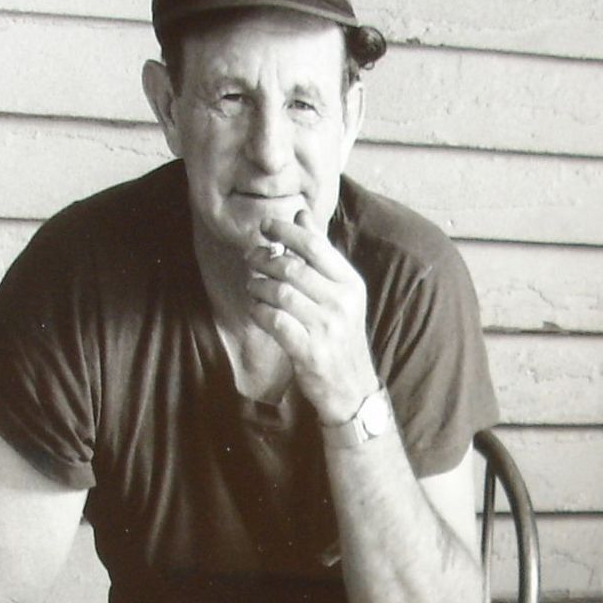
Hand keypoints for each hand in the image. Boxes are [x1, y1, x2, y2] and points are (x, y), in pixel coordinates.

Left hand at [246, 209, 380, 423]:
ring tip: (253, 287)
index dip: (285, 231)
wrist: (351, 387)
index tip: (265, 225)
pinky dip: (259, 312)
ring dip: (258, 286)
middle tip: (251, 258)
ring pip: (280, 293)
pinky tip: (257, 310)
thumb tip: (301, 215)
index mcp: (350, 283)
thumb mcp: (340, 292)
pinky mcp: (310, 350)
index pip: (314, 246)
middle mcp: (341, 303)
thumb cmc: (339, 334)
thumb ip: (321, 255)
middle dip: (264, 259)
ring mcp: (327, 328)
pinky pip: (274, 321)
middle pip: (292, 268)